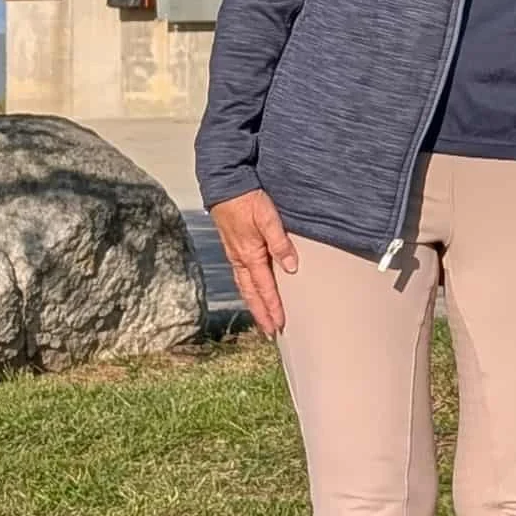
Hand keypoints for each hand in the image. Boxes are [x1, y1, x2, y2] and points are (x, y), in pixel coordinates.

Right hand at [212, 189, 298, 336]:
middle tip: (270, 331)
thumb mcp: (268, 218)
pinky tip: (252, 291)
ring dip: (254, 304)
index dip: (273, 307)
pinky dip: (247, 289)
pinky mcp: (233, 247)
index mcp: (250, 255)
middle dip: (261, 313)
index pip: (264, 287)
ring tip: (262, 318)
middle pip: (251, 293)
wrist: (224, 184)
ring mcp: (235, 254)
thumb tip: (291, 268)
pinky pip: (241, 275)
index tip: (279, 324)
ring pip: (245, 286)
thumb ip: (280, 243)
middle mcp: (240, 258)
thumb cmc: (246, 200)